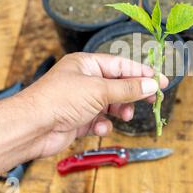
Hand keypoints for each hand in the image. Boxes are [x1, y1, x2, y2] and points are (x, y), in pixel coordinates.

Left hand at [18, 53, 167, 157]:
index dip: (142, 72)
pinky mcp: (78, 120)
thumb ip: (127, 89)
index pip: (121, 65)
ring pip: (110, 104)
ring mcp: (81, 101)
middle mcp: (84, 80)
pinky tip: (100, 127)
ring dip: (119, 110)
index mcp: (86, 64)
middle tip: (152, 99)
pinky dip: (103, 124)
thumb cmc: (59, 100)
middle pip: (118, 85)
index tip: (160, 80)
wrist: (32, 128)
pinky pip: (99, 120)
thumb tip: (151, 84)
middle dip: (133, 93)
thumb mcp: (99, 90)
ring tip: (124, 115)